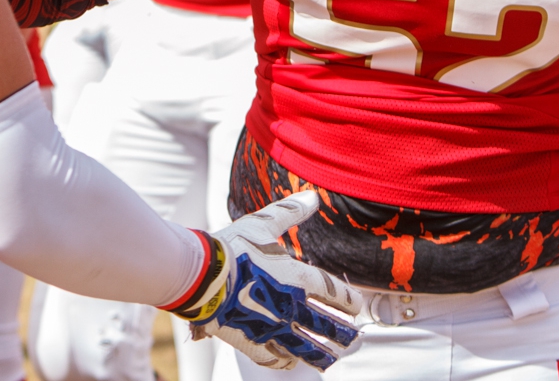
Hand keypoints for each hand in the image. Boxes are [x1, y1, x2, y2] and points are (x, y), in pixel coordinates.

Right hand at [176, 191, 360, 370]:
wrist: (202, 275)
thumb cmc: (232, 247)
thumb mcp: (263, 223)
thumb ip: (290, 212)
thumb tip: (312, 197)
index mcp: (299, 278)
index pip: (336, 294)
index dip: (350, 302)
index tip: (356, 307)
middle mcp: (292, 307)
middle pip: (328, 327)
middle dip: (344, 335)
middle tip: (352, 339)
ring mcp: (273, 328)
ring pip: (306, 350)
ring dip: (322, 355)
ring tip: (330, 358)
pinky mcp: (252, 342)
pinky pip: (275, 360)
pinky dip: (286, 362)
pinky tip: (290, 362)